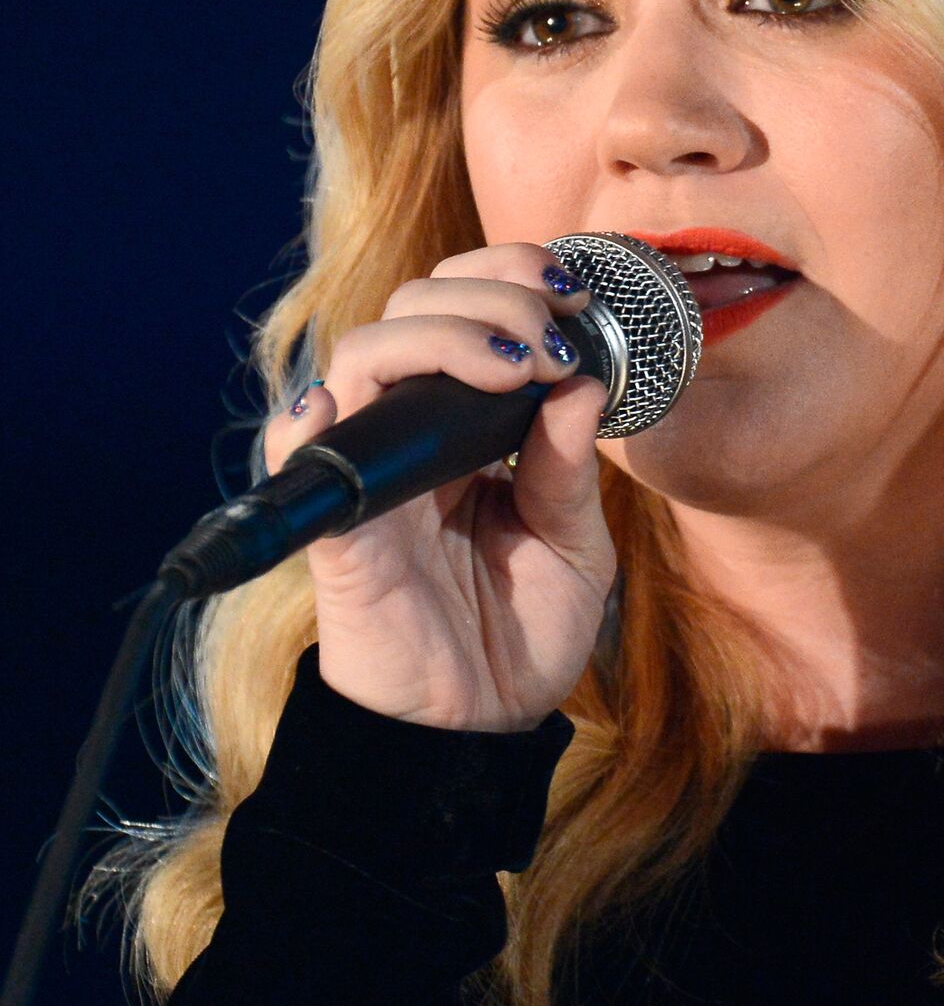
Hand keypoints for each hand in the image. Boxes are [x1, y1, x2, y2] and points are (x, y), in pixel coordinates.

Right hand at [261, 244, 613, 731]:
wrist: (484, 729)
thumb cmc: (523, 630)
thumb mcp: (574, 543)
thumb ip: (569, 467)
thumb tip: (580, 383)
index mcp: (468, 424)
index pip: (460, 307)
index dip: (504, 276)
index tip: (569, 292)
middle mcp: (412, 433)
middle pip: (410, 309)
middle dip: (485, 297)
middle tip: (547, 338)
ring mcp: (371, 475)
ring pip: (358, 358)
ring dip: (434, 338)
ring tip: (507, 366)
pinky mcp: (340, 532)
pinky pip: (301, 460)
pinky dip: (309, 423)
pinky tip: (342, 405)